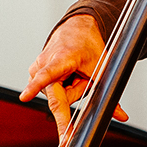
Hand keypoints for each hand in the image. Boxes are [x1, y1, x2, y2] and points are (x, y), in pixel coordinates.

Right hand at [19, 14, 129, 145]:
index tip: (24, 97)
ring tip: (76, 73)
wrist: (75, 30)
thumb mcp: (102, 67)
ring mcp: (36, 69)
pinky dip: (64, 87)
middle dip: (76, 92)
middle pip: (59, 97)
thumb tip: (121, 116)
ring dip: (71, 90)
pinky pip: (53, 92)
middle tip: (84, 75)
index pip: (47, 75)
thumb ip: (109, 93)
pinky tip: (68, 75)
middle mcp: (44, 62)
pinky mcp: (34, 74)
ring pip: (58, 96)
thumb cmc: (87, 45)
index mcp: (61, 57)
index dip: (34, 88)